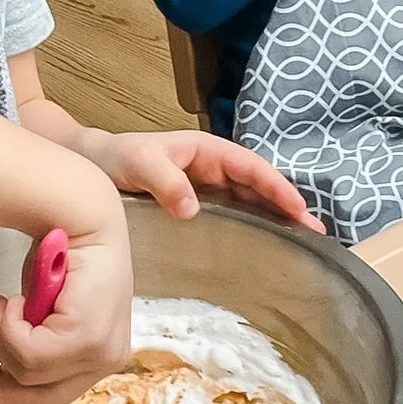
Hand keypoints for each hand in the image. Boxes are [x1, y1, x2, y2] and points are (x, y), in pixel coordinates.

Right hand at [0, 207, 133, 403]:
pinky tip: (15, 300)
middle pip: (39, 400)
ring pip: (27, 374)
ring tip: (4, 306)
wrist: (78, 216)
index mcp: (99, 358)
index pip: (57, 403)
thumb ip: (29, 357)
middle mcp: (107, 360)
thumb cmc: (60, 258)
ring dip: (0, 338)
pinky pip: (27, 352)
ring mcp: (101, 351)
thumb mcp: (40, 317)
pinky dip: (7, 325)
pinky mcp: (88, 336)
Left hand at [89, 127, 323, 228]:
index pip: (250, 167)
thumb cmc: (112, 158)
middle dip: (287, 206)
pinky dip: (251, 231)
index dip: (276, 186)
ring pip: (248, 204)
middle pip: (257, 187)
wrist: (87, 168)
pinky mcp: (193, 212)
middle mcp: (210, 170)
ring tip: (303, 245)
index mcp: (205, 151)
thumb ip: (162, 179)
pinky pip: (230, 219)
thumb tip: (193, 208)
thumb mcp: (136, 161)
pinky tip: (265, 252)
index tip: (297, 208)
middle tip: (316, 233)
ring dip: (275, 220)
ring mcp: (204, 191)